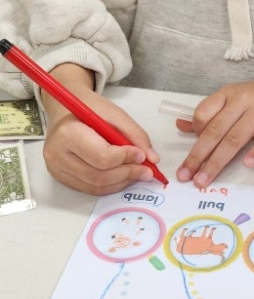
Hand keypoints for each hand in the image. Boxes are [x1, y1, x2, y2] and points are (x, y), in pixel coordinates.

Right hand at [42, 64, 160, 194]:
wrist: (66, 111)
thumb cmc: (89, 109)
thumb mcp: (115, 113)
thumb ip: (135, 135)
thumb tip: (152, 159)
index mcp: (67, 133)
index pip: (101, 156)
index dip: (125, 158)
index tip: (142, 155)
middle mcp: (56, 154)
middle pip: (98, 175)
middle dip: (127, 174)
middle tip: (147, 170)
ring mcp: (56, 169)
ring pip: (95, 186)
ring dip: (121, 182)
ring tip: (137, 173)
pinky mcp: (61, 178)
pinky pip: (90, 189)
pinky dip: (111, 185)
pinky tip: (123, 176)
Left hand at [176, 70, 253, 187]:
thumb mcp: (233, 99)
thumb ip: (209, 113)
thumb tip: (181, 125)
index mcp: (227, 94)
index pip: (202, 114)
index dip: (195, 135)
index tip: (193, 154)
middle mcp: (241, 100)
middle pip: (215, 130)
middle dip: (198, 156)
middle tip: (186, 176)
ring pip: (235, 138)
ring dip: (218, 161)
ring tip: (205, 179)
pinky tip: (247, 164)